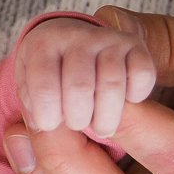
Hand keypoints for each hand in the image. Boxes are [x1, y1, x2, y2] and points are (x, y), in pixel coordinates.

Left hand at [13, 15, 155, 136]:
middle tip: (77, 126)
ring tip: (101, 127)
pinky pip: (143, 74)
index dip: (47, 116)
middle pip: (79, 86)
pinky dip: (137, 95)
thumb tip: (37, 138)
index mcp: (42, 44)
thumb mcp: (31, 91)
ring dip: (107, 116)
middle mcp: (76, 35)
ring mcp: (108, 38)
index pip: (43, 85)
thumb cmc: (49, 78)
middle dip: (78, 119)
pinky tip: (126, 104)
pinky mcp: (136, 46)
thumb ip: (33, 114)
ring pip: (112, 83)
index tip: (50, 126)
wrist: (72, 41)